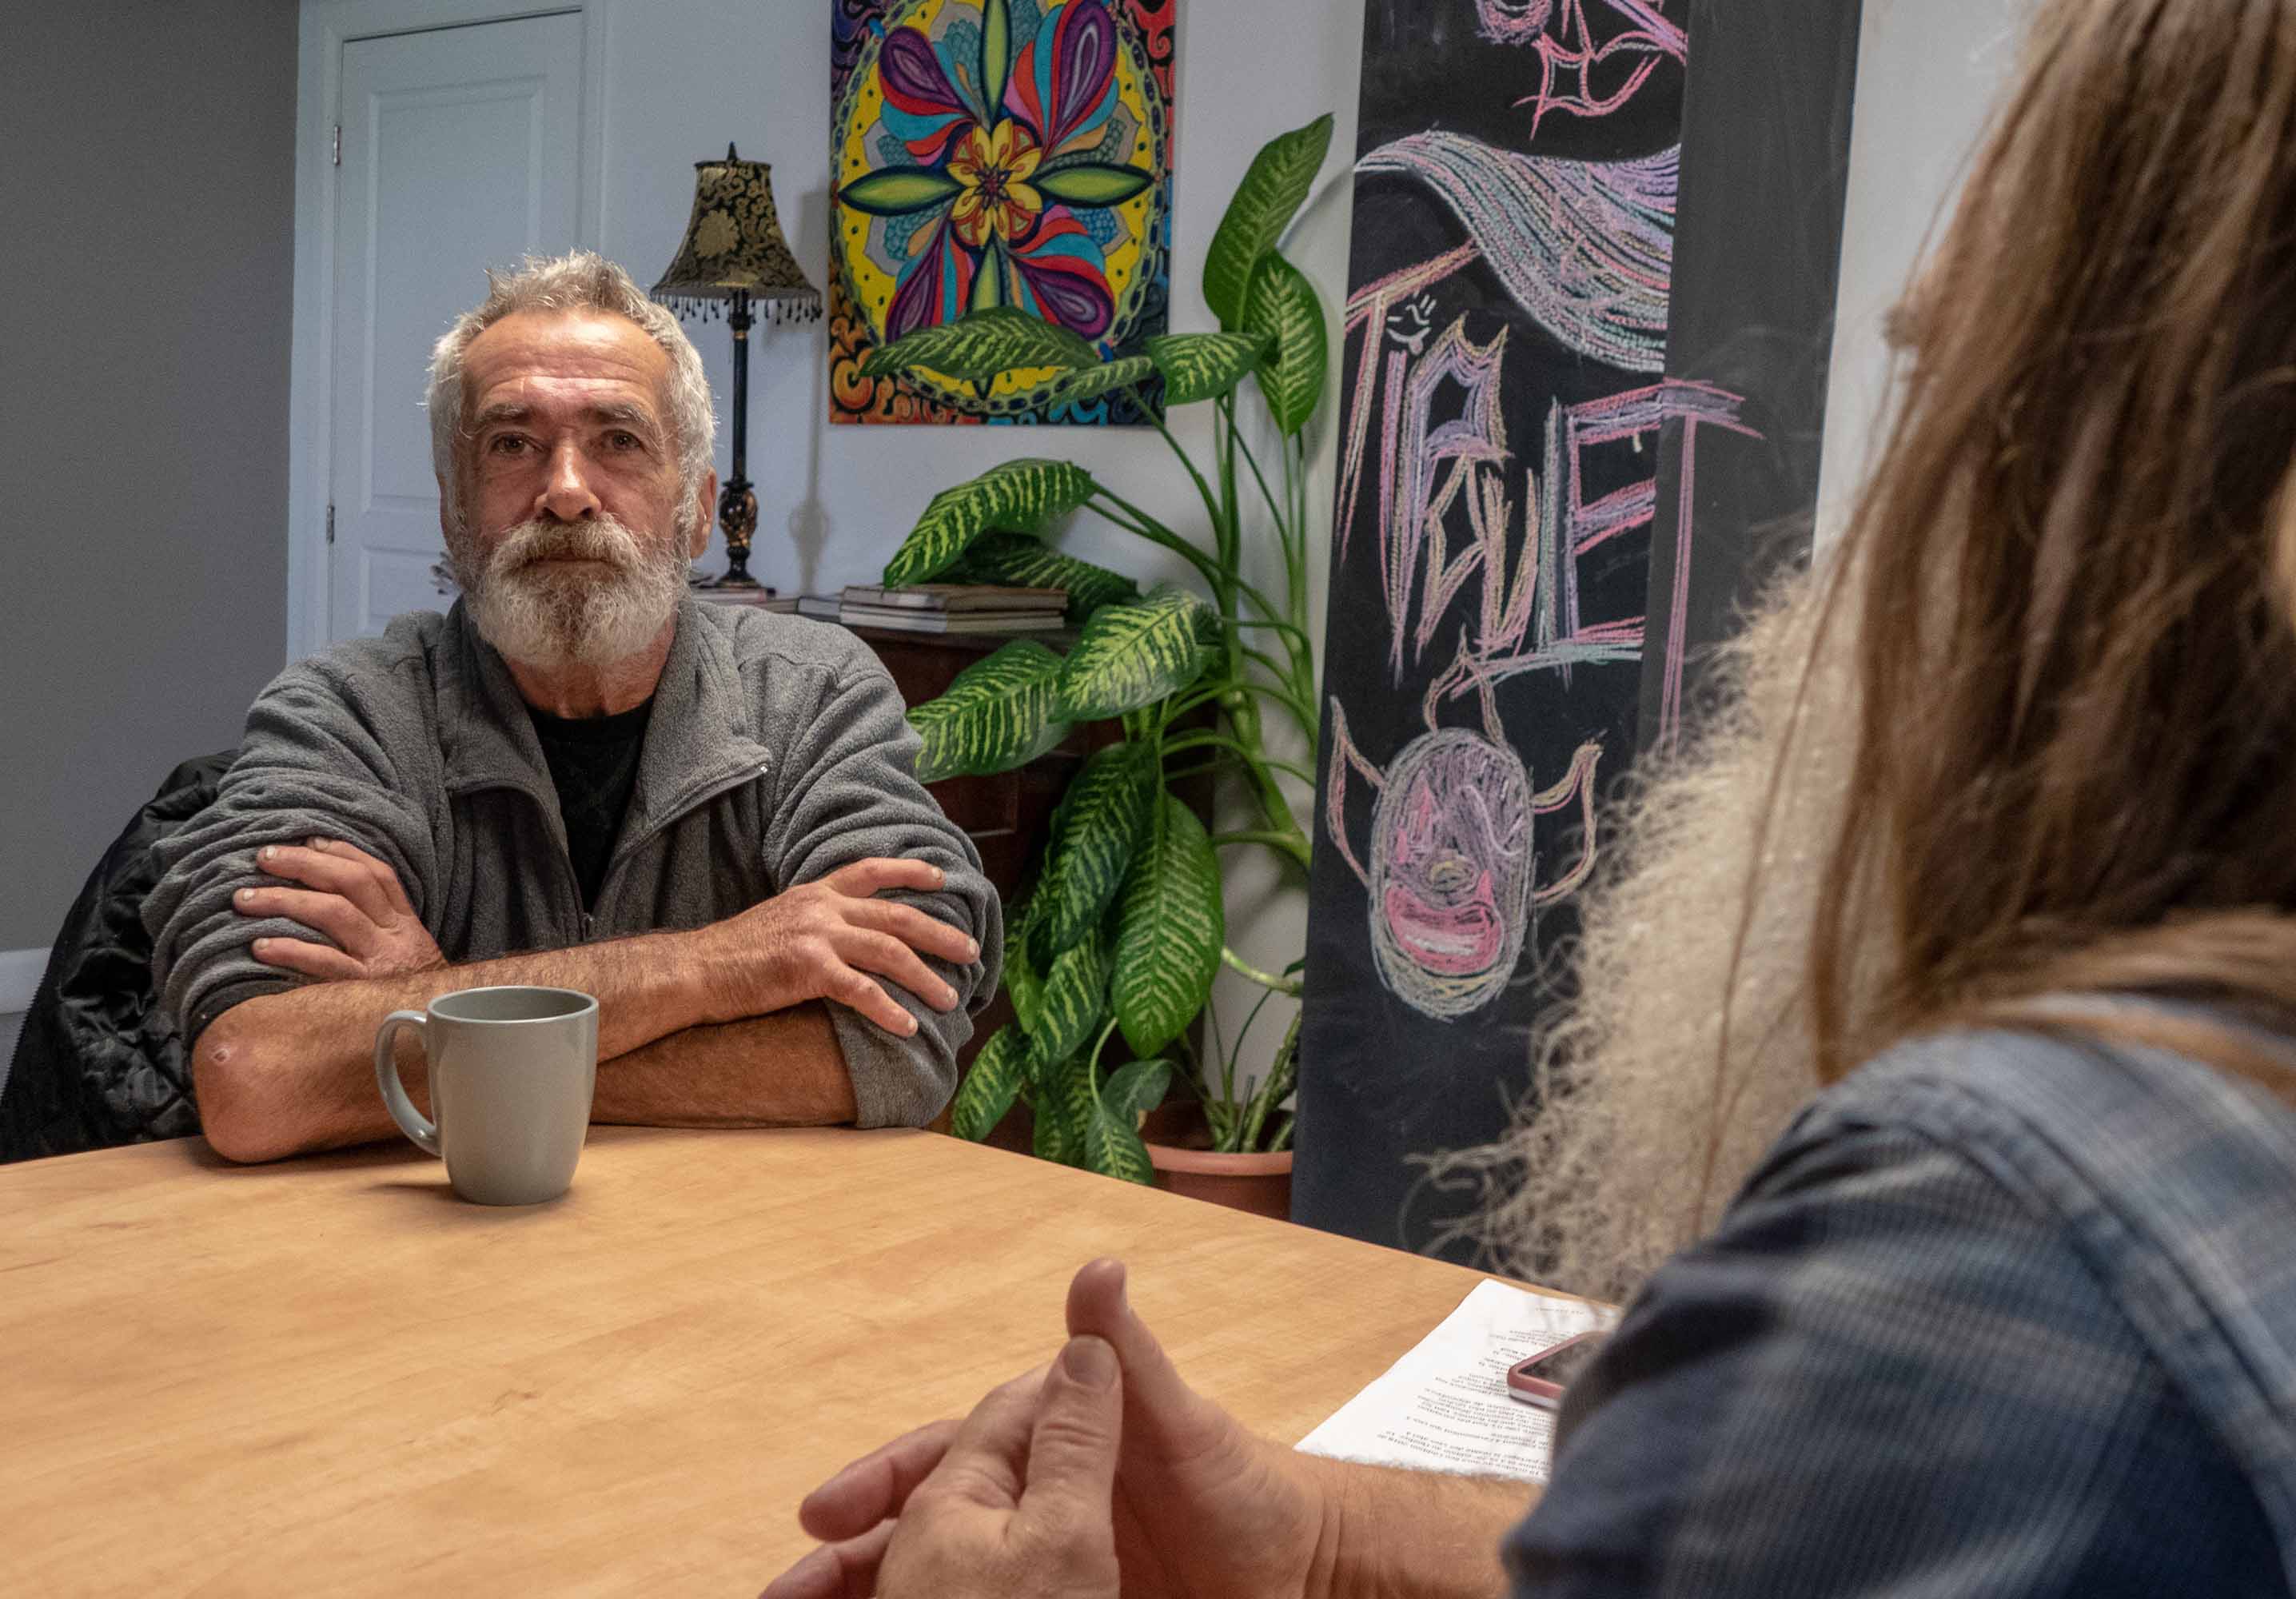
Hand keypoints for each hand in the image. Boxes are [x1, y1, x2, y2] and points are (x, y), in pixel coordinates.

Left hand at [235, 838, 444, 981]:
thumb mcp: (407, 954)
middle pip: (352, 883)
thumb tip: (328, 899)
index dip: (343, 852)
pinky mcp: (362, 989)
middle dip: (305, 864)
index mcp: (405, 924)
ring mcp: (379, 960)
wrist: (438, 1028)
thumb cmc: (410, 994)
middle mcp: (394, 935)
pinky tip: (260, 946)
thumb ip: (380, 929)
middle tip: (264, 858)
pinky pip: (324, 962)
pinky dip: (290, 950)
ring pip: (335, 913)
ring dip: (286, 900)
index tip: (309, 841)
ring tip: (245, 899)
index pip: (378, 874)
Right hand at [701, 858, 979, 1036]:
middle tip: (972, 951)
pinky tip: (907, 1026)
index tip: (943, 880)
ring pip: (890, 952)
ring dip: (926, 978)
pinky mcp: (808, 968)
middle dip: (940, 934)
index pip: (871, 870)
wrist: (695, 970)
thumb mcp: (780, 921)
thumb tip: (849, 937)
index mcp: (816, 893)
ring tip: (950, 999)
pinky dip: (889, 1009)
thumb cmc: (734, 955)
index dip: (911, 872)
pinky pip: (862, 990)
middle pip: (897, 915)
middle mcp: (822, 908)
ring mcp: (817, 935)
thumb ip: (816, 922)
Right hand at [768, 1260, 1331, 1598]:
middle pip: (924, 1531)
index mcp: (1047, 1447)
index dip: (880, 1479)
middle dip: (854, 1560)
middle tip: (792, 1594)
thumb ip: (1128, 1353)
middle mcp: (1038, 1504)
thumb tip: (1097, 1262)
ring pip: (941, 1583)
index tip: (820, 1513)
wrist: (1299, 1572)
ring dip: (879, 1598)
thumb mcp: (1178, 1420)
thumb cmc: (1244, 1485)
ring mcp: (1049, 1567)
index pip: (945, 1457)